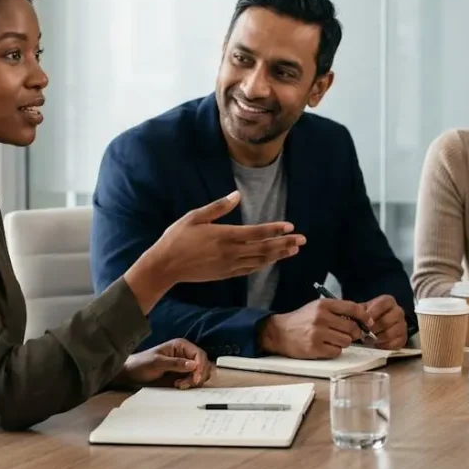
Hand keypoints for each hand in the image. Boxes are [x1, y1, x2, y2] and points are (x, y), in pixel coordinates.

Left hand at [119, 339, 212, 389]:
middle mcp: (185, 353)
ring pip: (200, 372)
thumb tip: (193, 365)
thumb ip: (175, 363)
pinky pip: (193, 378)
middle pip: (203, 364)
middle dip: (197, 375)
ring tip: (179, 384)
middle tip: (185, 384)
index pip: (199, 354)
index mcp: (181, 345)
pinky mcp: (182, 373)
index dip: (200, 366)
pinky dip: (190, 383)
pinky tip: (179, 385)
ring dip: (193, 381)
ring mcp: (185, 363)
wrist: (132, 373)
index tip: (196, 379)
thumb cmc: (142, 363)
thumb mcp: (157, 362)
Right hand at [128, 192, 306, 309]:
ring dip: (279, 255)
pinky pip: (250, 269)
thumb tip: (236, 195)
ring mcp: (229, 265)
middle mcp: (231, 252)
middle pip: (264, 248)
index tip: (291, 227)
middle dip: (285, 243)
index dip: (275, 230)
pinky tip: (273, 261)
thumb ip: (217, 207)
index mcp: (224, 235)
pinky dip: (264, 264)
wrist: (165, 266)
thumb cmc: (177, 238)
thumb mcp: (194, 217)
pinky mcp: (226, 274)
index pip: (257, 232)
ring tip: (294, 250)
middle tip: (303, 240)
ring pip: (260, 260)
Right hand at [258, 298, 370, 358]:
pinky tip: (326, 346)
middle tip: (349, 334)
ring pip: (346, 341)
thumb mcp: (318, 307)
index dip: (364, 316)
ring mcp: (318, 333)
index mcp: (324, 304)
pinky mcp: (315, 348)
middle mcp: (321, 317)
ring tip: (333, 339)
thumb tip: (361, 318)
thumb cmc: (302, 320)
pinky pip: (337, 351)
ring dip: (344, 342)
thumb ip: (337, 310)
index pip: (353, 308)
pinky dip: (335, 350)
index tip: (368, 322)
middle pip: (352, 327)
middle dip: (354, 333)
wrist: (280, 332)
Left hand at [361, 295, 407, 349]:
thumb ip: (359, 311)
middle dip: (372, 329)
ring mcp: (403, 325)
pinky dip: (382, 345)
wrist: (379, 325)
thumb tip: (355, 317)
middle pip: (385, 321)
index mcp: (389, 301)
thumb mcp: (363, 309)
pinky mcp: (404, 338)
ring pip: (389, 334)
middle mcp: (398, 311)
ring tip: (367, 339)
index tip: (363, 321)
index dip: (372, 313)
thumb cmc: (370, 316)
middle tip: (363, 333)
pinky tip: (376, 343)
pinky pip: (393, 344)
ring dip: (376, 338)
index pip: (382, 304)